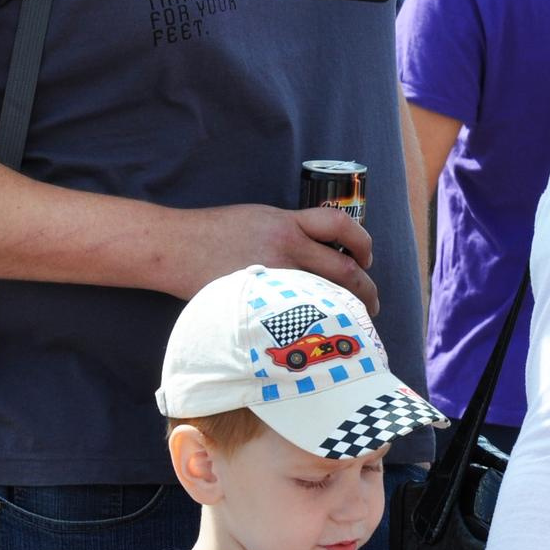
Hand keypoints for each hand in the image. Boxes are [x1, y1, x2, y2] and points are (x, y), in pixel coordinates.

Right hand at [175, 204, 376, 311]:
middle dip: (366, 289)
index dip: (362, 242)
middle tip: (372, 305)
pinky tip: (317, 330)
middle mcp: (285, 247)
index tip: (367, 258)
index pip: (340, 226)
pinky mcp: (259, 300)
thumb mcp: (260, 219)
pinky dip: (312, 321)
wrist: (177, 246)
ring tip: (351, 322)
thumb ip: (291, 232)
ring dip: (345, 310)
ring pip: (325, 296)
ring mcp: (273, 276)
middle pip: (343, 269)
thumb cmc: (217, 232)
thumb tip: (323, 251)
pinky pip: (297, 315)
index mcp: (287, 223)